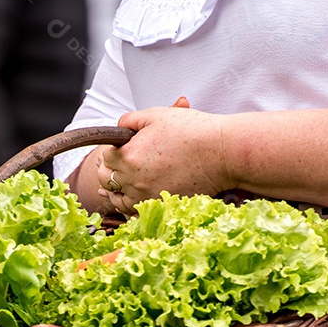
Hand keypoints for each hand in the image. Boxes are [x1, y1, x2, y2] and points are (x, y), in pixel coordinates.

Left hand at [96, 97, 232, 213]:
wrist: (221, 153)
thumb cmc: (193, 131)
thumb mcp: (157, 115)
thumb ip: (130, 120)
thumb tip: (119, 127)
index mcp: (128, 156)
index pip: (106, 157)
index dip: (114, 151)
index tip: (123, 148)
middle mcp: (133, 180)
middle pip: (107, 179)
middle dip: (111, 170)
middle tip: (122, 164)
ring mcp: (145, 197)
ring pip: (117, 199)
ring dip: (118, 190)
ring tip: (127, 181)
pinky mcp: (160, 207)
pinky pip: (135, 212)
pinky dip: (132, 204)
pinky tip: (137, 195)